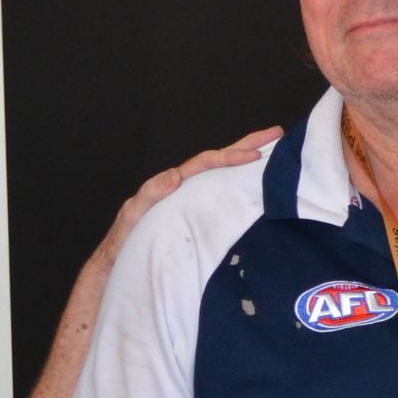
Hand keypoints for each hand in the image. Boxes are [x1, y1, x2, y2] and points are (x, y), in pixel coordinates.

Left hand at [93, 129, 281, 273]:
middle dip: (247, 146)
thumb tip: (174, 174)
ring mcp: (193, 202)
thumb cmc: (125, 240)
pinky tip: (257, 190)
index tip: (255, 156)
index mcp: (174, 184)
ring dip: (247, 163)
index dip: (230, 157)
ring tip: (274, 153)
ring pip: (224, 177)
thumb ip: (149, 194)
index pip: (206, 163)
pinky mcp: (197, 219)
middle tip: (276, 134)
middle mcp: (186, 189)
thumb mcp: (132, 216)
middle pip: (220, 162)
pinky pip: (222, 198)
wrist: (121, 263)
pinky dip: (240, 188)